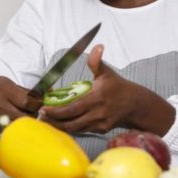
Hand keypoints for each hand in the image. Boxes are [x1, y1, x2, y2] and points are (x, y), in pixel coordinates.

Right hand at [0, 76, 42, 130]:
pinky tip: (18, 122)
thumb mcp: (7, 82)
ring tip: (27, 117)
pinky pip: (10, 129)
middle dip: (33, 115)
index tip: (39, 105)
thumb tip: (40, 98)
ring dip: (26, 123)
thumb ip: (23, 91)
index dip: (37, 105)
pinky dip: (17, 127)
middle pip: (24, 115)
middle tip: (36, 113)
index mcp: (5, 89)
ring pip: (18, 124)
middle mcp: (0, 102)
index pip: (27, 101)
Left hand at [39, 45, 173, 135]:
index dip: (56, 111)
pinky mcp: (100, 130)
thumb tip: (97, 47)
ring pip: (75, 129)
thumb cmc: (119, 87)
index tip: (43, 109)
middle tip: (40, 116)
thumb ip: (97, 61)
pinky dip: (70, 127)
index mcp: (97, 99)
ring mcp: (99, 124)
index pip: (72, 109)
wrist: (136, 104)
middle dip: (53, 121)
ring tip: (47, 120)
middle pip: (70, 123)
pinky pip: (82, 130)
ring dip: (59, 126)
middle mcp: (98, 114)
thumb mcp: (107, 73)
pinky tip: (60, 122)